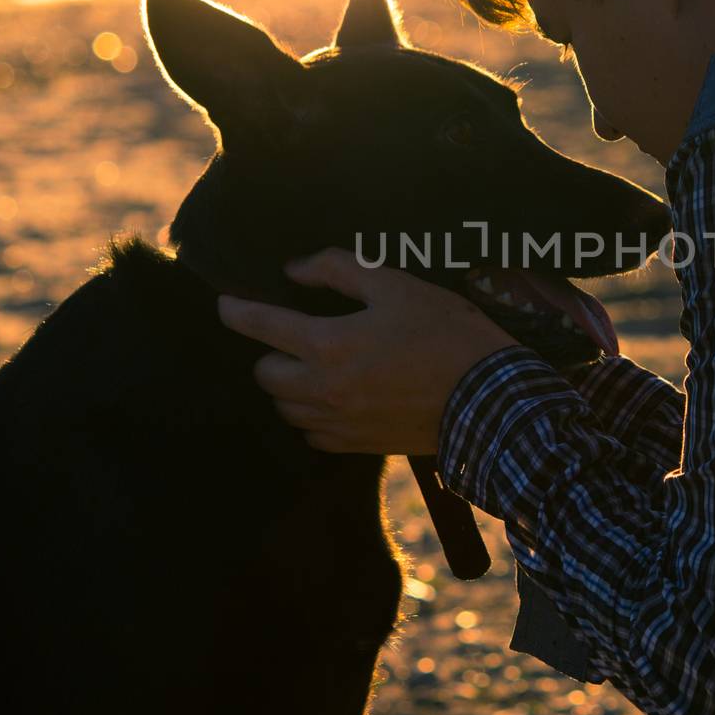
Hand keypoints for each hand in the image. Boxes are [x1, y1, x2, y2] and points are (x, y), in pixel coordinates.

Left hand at [216, 249, 517, 454]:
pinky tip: (336, 397)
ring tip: (314, 366)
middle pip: (265, 374)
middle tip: (293, 336)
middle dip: (270, 352)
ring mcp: (338, 422)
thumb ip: (338, 270)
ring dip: (289, 385)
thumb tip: (295, 270)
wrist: (489, 401)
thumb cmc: (447, 335)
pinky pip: (313, 433)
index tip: (226, 304)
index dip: (236, 311)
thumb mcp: (397, 286)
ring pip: (285, 407)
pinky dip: (314, 415)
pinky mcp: (357, 445)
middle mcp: (323, 389)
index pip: (261, 326)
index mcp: (328, 344)